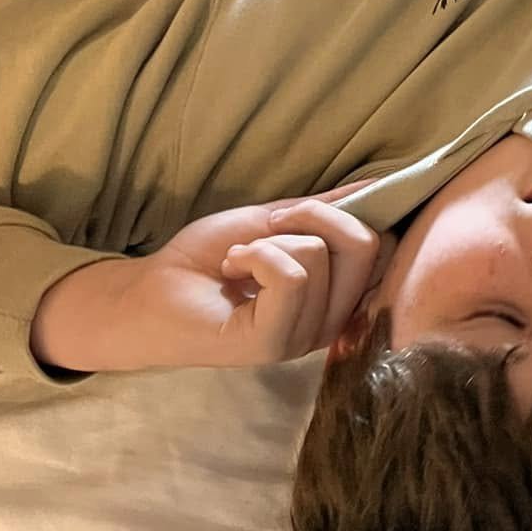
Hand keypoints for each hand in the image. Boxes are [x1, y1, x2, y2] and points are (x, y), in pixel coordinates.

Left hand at [31, 182, 396, 374]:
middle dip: (312, 217)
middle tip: (266, 231)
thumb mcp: (276, 221)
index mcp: (339, 298)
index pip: (384, 247)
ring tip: (239, 260)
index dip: (342, 214)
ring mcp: (305, 338)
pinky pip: (292, 277)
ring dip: (269, 241)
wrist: (147, 292)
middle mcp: (331, 323)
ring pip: (319, 256)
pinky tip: (234, 269)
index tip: (294, 217)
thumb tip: (379, 186)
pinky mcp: (273, 344)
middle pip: (367, 247)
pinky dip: (257, 256)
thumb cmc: (207, 260)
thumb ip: (327, 210)